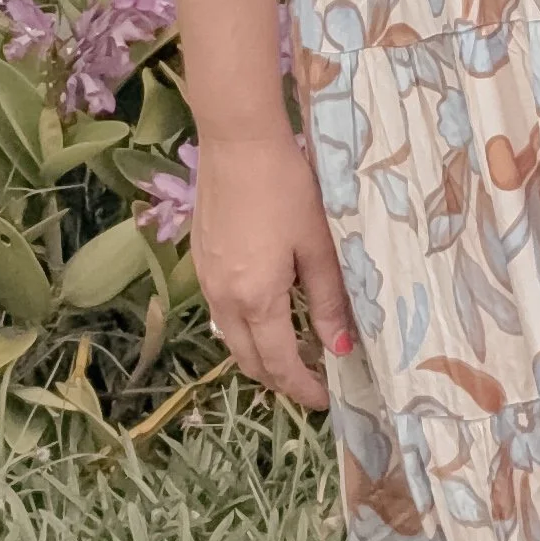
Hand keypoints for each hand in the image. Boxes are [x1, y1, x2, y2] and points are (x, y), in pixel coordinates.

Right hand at [192, 126, 354, 410]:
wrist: (237, 140)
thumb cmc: (286, 187)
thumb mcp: (316, 244)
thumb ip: (327, 299)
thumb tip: (340, 348)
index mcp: (256, 298)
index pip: (279, 364)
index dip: (303, 388)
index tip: (325, 400)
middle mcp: (224, 298)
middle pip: (248, 360)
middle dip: (278, 379)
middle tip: (310, 382)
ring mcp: (206, 279)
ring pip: (230, 338)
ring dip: (258, 355)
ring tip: (291, 351)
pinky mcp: (200, 258)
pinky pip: (220, 311)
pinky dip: (243, 327)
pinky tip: (264, 311)